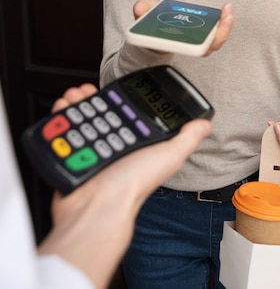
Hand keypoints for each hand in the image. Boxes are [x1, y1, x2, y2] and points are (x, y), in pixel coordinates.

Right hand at [41, 82, 210, 288]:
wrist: (98, 204)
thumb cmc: (134, 184)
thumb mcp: (169, 156)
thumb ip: (187, 138)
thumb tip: (205, 123)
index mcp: (136, 143)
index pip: (128, 113)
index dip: (122, 98)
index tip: (116, 87)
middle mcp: (113, 145)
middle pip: (101, 112)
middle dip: (94, 97)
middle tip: (89, 89)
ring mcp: (91, 149)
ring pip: (82, 117)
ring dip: (77, 101)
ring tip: (76, 94)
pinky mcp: (71, 154)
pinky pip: (64, 130)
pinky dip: (62, 115)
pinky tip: (64, 107)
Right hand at [132, 0, 233, 55]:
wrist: (153, 36)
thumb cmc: (152, 29)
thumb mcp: (144, 17)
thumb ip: (142, 11)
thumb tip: (140, 8)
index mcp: (175, 45)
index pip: (191, 49)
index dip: (201, 43)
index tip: (206, 32)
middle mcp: (189, 47)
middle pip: (209, 47)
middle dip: (220, 32)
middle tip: (225, 14)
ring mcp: (197, 42)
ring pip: (215, 41)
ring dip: (224, 26)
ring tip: (227, 9)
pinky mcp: (203, 35)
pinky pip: (216, 33)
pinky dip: (222, 23)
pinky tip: (225, 10)